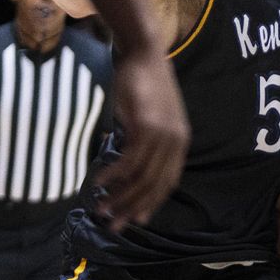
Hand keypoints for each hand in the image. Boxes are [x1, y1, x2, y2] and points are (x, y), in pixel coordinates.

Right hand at [96, 45, 189, 231]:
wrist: (146, 56)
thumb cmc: (145, 86)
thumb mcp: (152, 118)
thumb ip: (147, 142)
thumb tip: (128, 169)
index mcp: (180, 142)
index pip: (168, 182)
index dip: (152, 203)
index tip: (135, 220)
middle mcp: (176, 141)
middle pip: (155, 185)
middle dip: (132, 208)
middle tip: (112, 224)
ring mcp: (163, 135)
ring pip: (142, 177)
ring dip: (119, 196)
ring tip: (101, 208)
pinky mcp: (147, 127)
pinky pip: (130, 160)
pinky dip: (114, 175)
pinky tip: (99, 182)